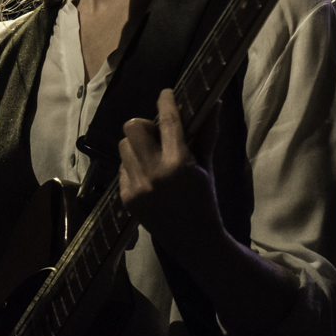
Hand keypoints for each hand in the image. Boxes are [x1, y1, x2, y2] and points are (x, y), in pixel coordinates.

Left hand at [118, 88, 222, 254]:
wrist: (194, 242)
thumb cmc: (205, 201)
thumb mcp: (208, 166)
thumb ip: (206, 133)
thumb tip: (213, 103)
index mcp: (178, 164)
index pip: (168, 121)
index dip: (166, 101)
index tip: (166, 93)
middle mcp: (153, 173)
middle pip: (133, 127)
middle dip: (145, 125)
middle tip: (158, 134)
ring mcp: (136, 186)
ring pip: (124, 146)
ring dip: (137, 145)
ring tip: (153, 156)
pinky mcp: (126, 197)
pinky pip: (122, 167)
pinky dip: (133, 165)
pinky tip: (148, 176)